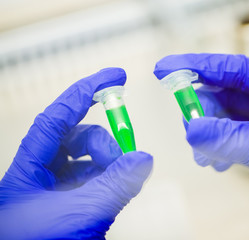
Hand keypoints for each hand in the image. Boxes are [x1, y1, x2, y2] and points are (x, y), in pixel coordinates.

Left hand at [0, 68, 152, 239]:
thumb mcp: (80, 213)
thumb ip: (115, 184)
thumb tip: (143, 158)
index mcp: (29, 168)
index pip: (59, 115)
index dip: (87, 91)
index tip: (115, 76)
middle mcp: (42, 173)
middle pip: (78, 137)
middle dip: (106, 144)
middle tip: (127, 159)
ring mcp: (57, 187)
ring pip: (89, 159)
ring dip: (111, 165)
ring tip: (125, 182)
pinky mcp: (70, 200)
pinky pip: (95, 178)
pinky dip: (112, 179)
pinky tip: (121, 189)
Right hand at [154, 54, 248, 238]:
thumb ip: (232, 139)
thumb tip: (192, 130)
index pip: (235, 70)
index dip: (198, 66)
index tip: (167, 68)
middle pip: (227, 96)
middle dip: (201, 106)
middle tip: (185, 120)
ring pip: (227, 122)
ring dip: (207, 133)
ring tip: (200, 150)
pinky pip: (233, 143)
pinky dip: (218, 150)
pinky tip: (215, 161)